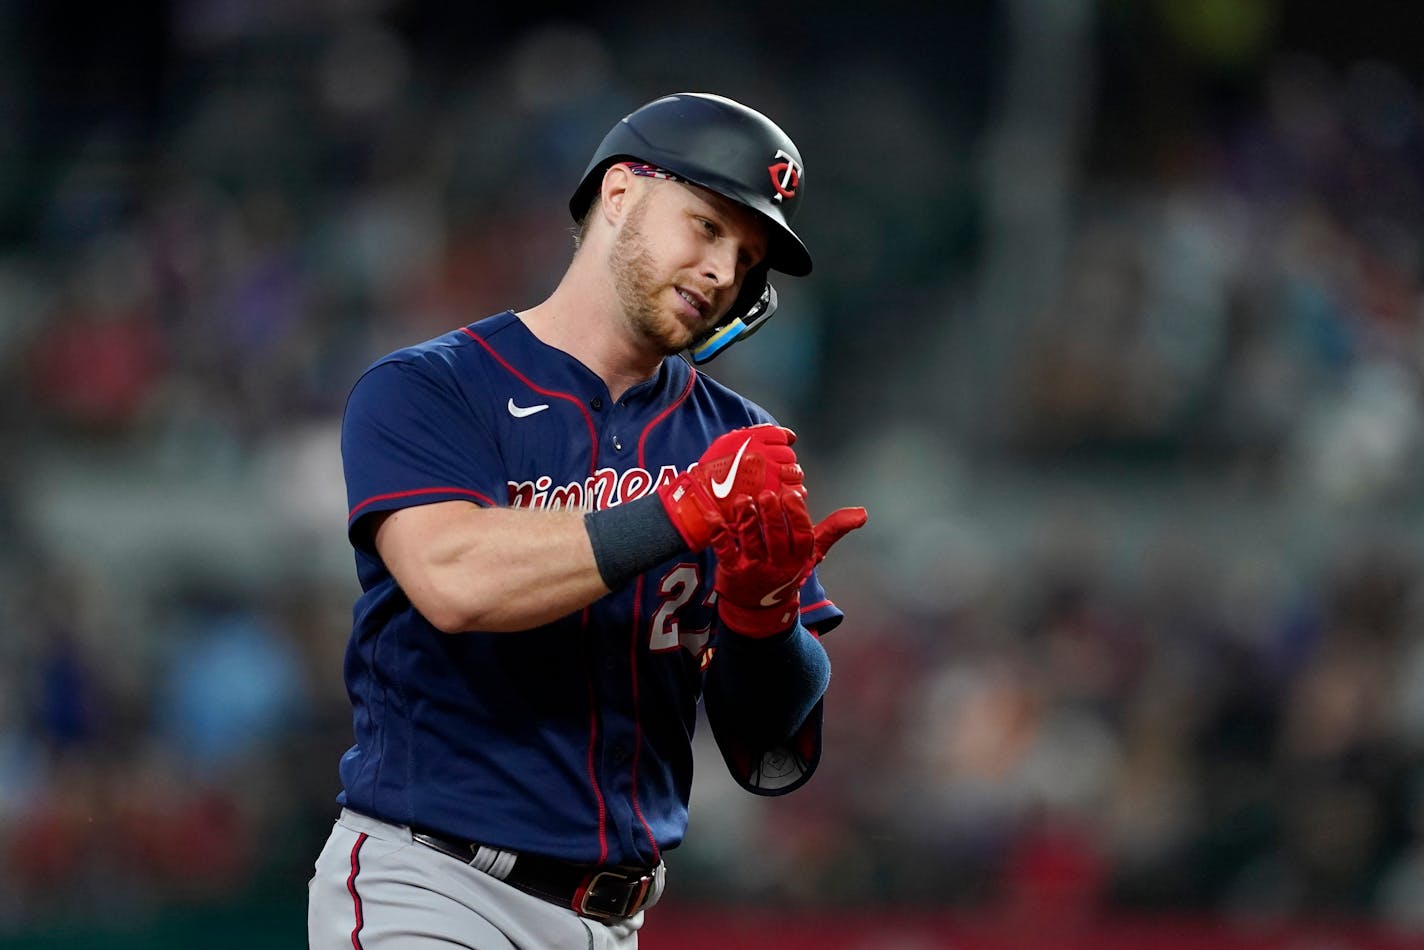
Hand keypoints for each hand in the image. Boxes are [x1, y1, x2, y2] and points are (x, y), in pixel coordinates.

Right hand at [658, 424, 803, 549]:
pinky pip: (795, 491)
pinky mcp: (773, 495)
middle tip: (774, 470)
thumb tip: (780, 432)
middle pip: (789, 455)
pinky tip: (782, 494)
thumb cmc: (712, 472)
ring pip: (795, 472)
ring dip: (789, 477)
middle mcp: (763, 455)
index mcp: (752, 440)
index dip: (782, 442)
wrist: (703, 498)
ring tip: (778, 483)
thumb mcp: (727, 442)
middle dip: (784, 462)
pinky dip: (792, 493)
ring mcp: (769, 475)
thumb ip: (753, 434)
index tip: (780, 448)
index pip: (781, 436)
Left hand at [712, 488, 866, 636]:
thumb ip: (833, 530)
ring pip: (751, 542)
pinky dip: (718, 532)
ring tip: (743, 499)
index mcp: (798, 558)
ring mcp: (754, 569)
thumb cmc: (785, 571)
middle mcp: (777, 565)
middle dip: (772, 515)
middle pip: (776, 538)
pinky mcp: (731, 571)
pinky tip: (713, 515)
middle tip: (766, 494)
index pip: (802, 536)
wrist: (758, 608)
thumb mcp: (811, 554)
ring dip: (747, 520)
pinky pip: (724, 550)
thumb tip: (862, 513)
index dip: (797, 515)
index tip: (792, 493)